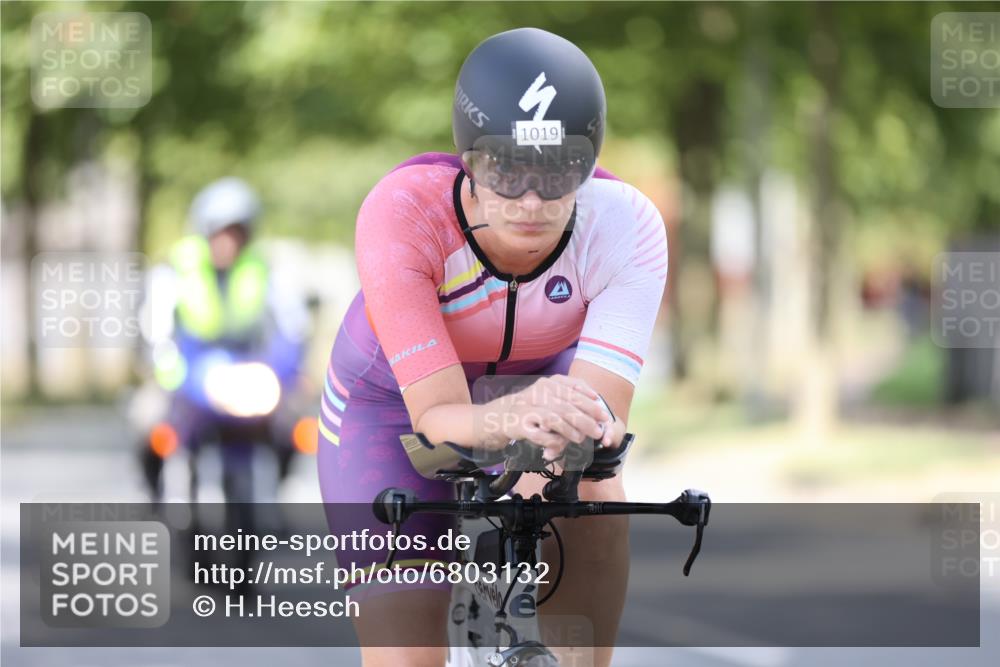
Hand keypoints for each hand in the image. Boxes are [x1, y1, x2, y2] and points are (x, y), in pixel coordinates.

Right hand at [491, 375, 610, 460]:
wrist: (502, 416)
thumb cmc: (535, 409)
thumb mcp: (553, 398)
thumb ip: (573, 399)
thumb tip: (597, 407)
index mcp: (550, 383)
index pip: (575, 389)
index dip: (592, 403)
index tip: (604, 416)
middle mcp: (539, 391)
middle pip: (568, 405)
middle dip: (587, 420)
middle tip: (598, 432)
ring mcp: (528, 407)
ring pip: (555, 419)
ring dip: (571, 430)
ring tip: (580, 439)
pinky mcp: (520, 424)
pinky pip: (541, 434)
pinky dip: (553, 440)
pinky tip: (559, 444)